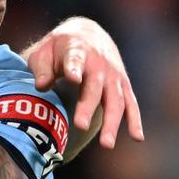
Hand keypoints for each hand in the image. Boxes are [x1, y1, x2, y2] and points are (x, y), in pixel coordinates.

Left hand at [24, 16, 143, 148]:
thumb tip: (41, 86)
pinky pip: (130, 103)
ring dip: (112, 122)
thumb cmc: (59, 48)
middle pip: (94, 87)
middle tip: (80, 126)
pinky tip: (137, 138)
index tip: (73, 77)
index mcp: (76, 50)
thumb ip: (42, 69)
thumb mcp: (44, 52)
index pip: (75, 59)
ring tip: (107, 144)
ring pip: (115, 100)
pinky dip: (135, 120)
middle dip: (88, 106)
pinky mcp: (122, 85)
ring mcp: (114, 75)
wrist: (87, 33)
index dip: (74, 68)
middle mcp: (99, 63)